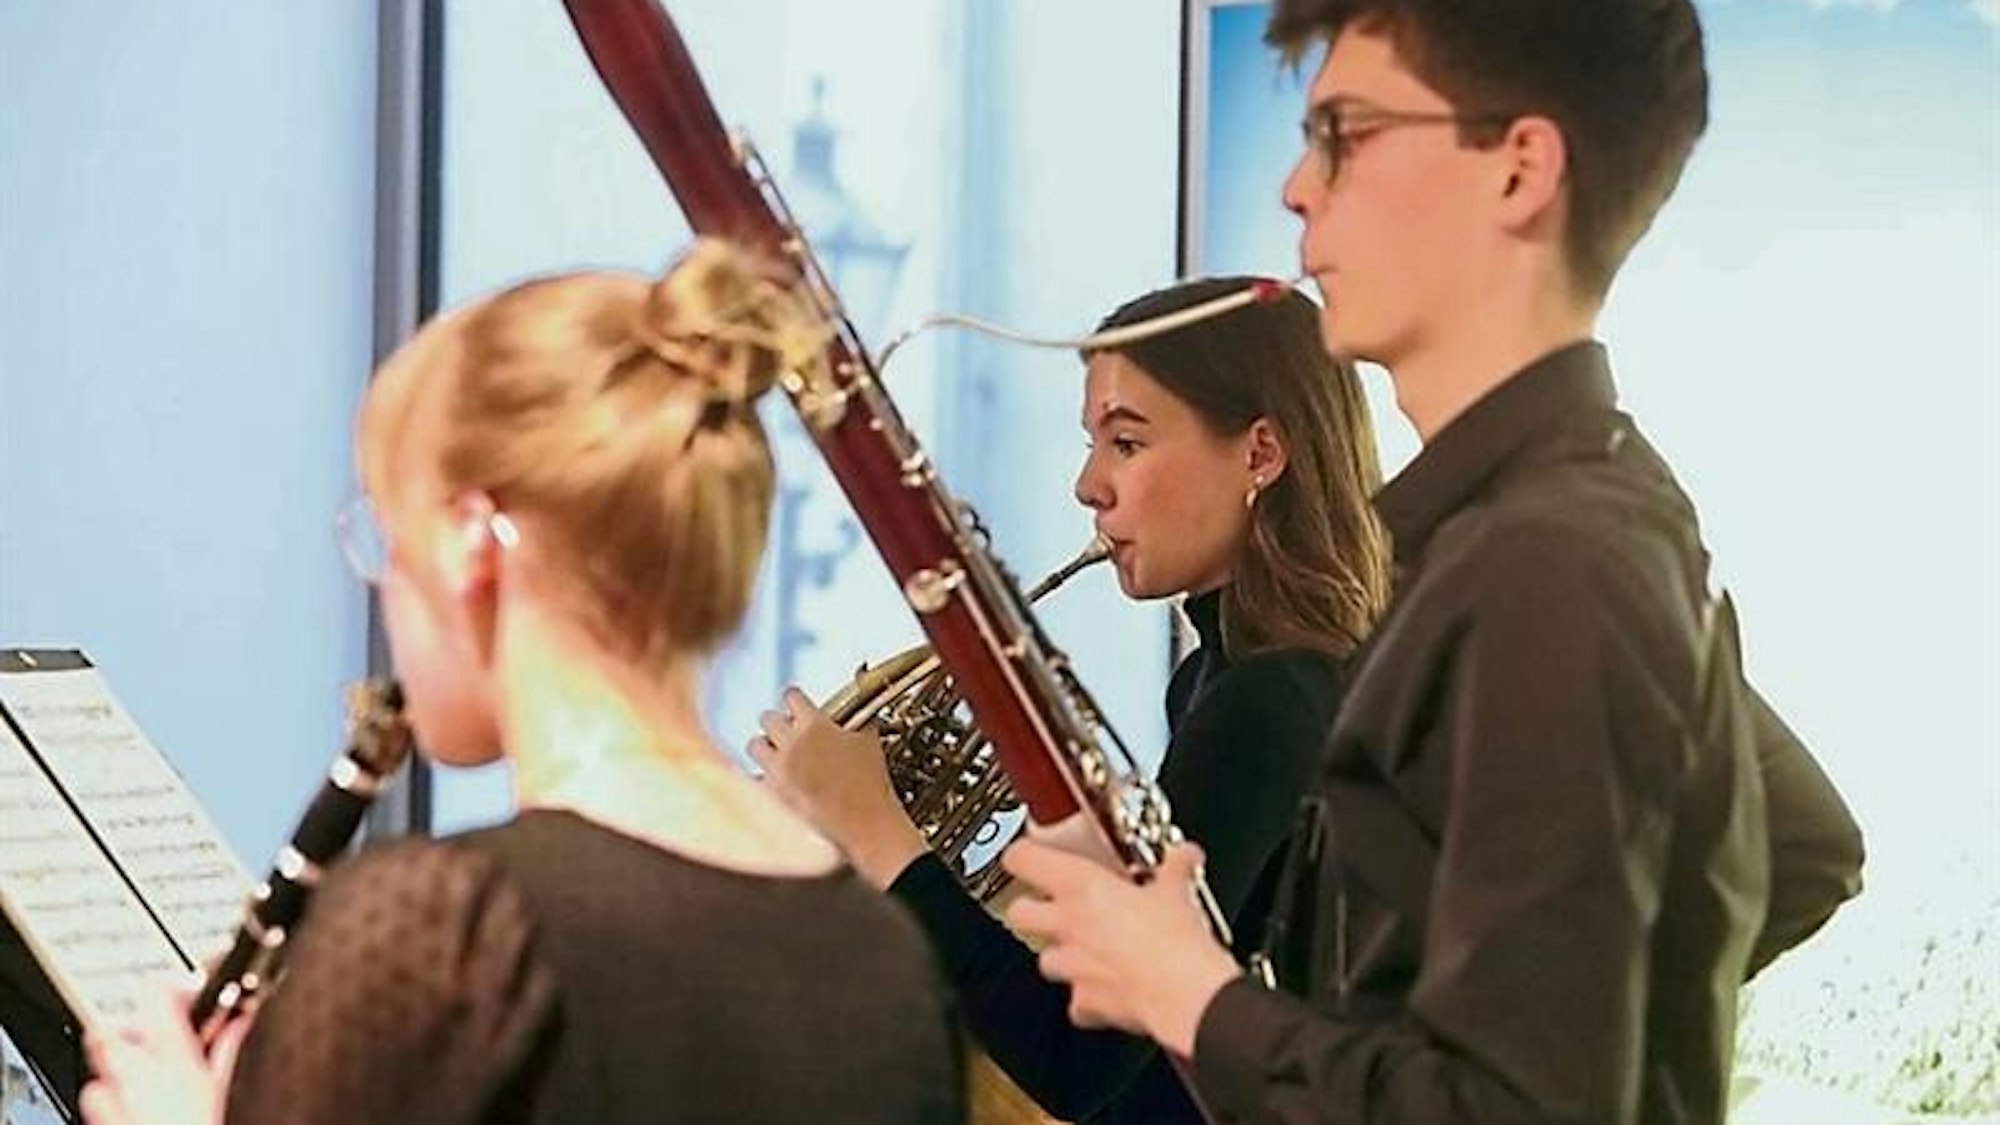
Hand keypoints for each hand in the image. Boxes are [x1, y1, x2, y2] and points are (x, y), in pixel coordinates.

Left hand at [81, 987, 248, 1124]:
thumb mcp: (231, 1086)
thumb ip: (230, 1047)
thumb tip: (240, 1019)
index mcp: (170, 1056)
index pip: (154, 991)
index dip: (173, 988)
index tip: (193, 997)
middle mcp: (133, 1076)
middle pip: (109, 1027)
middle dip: (134, 1027)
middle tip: (166, 1036)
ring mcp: (111, 1103)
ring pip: (101, 1067)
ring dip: (124, 1066)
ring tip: (155, 1075)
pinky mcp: (103, 1123)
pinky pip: (96, 1100)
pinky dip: (112, 1098)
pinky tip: (137, 1108)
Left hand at [747, 686, 927, 887]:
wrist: (864, 823)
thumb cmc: (870, 784)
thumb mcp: (870, 744)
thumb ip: (858, 724)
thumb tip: (858, 720)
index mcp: (814, 725)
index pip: (792, 696)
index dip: (795, 698)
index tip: (796, 703)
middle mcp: (791, 743)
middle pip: (767, 717)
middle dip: (776, 722)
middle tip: (785, 729)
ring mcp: (778, 769)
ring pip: (754, 745)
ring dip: (764, 746)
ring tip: (775, 752)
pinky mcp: (772, 793)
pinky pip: (755, 779)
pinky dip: (762, 778)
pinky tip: (774, 780)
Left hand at [1003, 839, 1239, 1057]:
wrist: (1185, 993)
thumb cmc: (1174, 940)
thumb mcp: (1177, 891)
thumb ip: (1174, 869)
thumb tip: (1183, 857)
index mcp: (1082, 886)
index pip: (1023, 859)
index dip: (1022, 855)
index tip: (1029, 854)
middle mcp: (1068, 924)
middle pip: (1019, 912)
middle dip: (1030, 909)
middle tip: (1051, 905)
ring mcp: (1072, 966)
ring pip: (1045, 959)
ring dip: (1062, 955)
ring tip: (1089, 950)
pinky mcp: (1086, 1004)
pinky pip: (1077, 1003)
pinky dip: (1089, 1000)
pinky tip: (1110, 991)